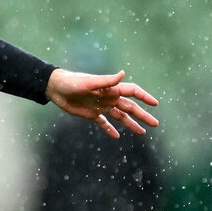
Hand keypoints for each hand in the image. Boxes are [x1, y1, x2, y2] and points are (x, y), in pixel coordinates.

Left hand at [45, 68, 159, 137]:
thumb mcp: (89, 82)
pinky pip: (104, 123)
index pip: (132, 92)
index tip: (155, 104)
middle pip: (130, 107)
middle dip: (142, 115)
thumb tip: (123, 74)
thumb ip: (107, 81)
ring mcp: (101, 106)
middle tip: (155, 123)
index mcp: (111, 89)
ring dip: (131, 124)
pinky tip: (117, 136)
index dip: (144, 97)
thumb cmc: (72, 82)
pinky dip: (110, 129)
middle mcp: (109, 98)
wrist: (56, 89)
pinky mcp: (91, 114)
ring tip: (142, 132)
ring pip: (120, 117)